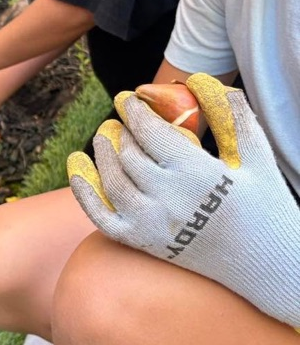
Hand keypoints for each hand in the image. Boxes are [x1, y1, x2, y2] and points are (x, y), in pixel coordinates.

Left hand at [67, 73, 299, 326]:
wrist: (266, 265)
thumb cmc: (265, 205)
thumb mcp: (255, 156)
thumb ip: (231, 114)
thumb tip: (198, 79)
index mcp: (198, 174)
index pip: (150, 132)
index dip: (133, 111)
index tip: (126, 98)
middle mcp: (169, 200)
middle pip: (128, 154)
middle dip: (120, 130)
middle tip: (119, 118)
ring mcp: (151, 226)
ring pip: (111, 180)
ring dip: (102, 152)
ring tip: (104, 135)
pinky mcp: (143, 244)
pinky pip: (101, 216)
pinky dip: (83, 190)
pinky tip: (77, 164)